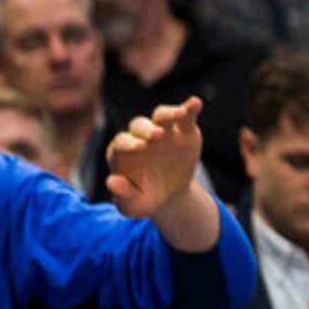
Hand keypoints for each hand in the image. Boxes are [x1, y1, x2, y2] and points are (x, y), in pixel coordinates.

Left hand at [106, 98, 204, 216]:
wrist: (171, 195)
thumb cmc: (146, 198)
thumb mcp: (135, 205)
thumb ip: (123, 196)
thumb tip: (112, 181)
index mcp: (123, 152)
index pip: (122, 142)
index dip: (129, 143)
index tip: (139, 147)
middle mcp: (141, 137)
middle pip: (139, 126)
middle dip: (147, 129)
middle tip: (157, 135)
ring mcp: (163, 132)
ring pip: (161, 116)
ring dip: (169, 113)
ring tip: (179, 114)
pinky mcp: (183, 131)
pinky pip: (185, 116)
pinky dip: (190, 108)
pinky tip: (196, 103)